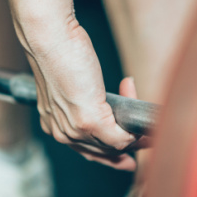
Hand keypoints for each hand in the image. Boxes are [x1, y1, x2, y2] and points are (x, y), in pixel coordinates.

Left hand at [25, 18, 139, 169]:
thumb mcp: (70, 83)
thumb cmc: (59, 52)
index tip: (126, 158)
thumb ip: (85, 100)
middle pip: (104, 152)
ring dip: (135, 133)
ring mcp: (75, 129)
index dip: (108, 156)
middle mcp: (63, 133)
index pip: (86, 151)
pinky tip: (136, 106)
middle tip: (146, 136)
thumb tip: (109, 109)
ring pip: (115, 146)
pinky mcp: (89, 121)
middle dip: (129, 143)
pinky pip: (121, 138)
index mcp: (55, 125)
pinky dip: (135, 128)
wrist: (50, 38)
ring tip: (140, 109)